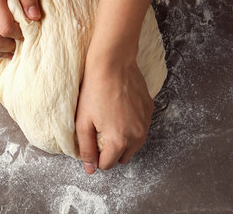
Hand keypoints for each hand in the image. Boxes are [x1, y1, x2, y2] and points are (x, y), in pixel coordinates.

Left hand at [75, 48, 153, 173]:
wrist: (113, 63)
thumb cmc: (94, 90)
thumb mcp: (83, 122)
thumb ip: (86, 148)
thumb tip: (90, 168)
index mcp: (118, 140)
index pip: (107, 164)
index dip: (96, 157)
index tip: (91, 143)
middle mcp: (137, 135)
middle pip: (123, 158)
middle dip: (111, 151)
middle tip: (99, 133)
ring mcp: (146, 123)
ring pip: (134, 145)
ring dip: (123, 140)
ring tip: (110, 121)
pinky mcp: (150, 110)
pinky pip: (141, 128)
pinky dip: (132, 126)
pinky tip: (120, 111)